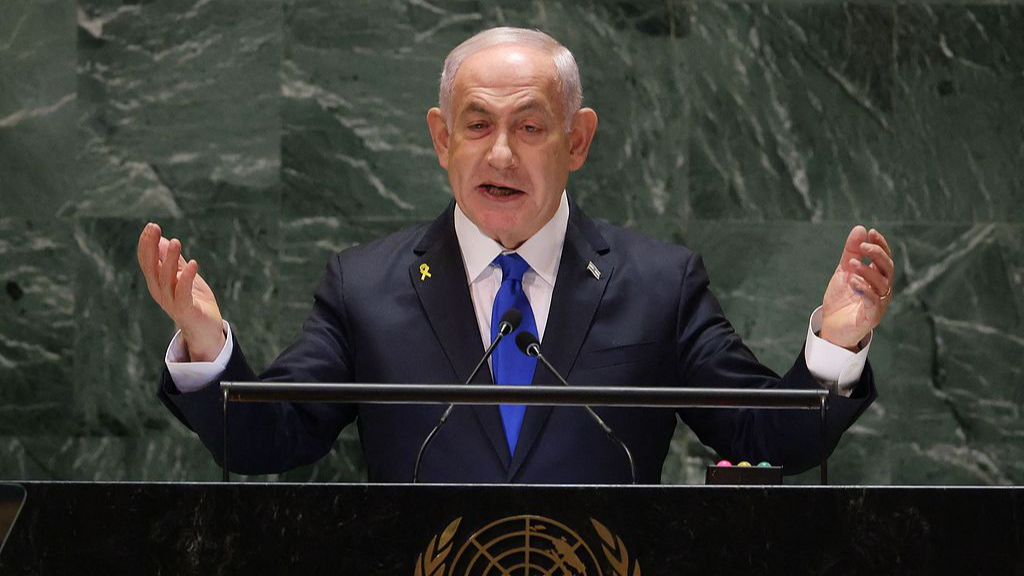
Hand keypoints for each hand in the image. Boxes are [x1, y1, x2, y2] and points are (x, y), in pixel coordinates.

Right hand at [137, 222, 224, 360]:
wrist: (206, 329)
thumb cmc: (194, 301)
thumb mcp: (184, 276)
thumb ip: (174, 261)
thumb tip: (161, 240)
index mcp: (157, 283)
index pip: (146, 261)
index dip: (146, 244)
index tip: (151, 226)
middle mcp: (160, 292)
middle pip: (151, 268)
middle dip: (150, 247)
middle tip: (154, 228)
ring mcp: (171, 302)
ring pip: (166, 278)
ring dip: (169, 259)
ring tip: (175, 241)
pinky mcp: (185, 309)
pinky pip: (183, 292)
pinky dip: (186, 277)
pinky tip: (192, 263)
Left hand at [820, 226, 893, 350]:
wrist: (831, 326)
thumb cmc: (842, 299)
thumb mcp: (844, 271)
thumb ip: (851, 252)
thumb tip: (860, 229)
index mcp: (878, 278)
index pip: (884, 258)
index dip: (880, 245)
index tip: (870, 232)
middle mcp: (882, 290)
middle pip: (887, 269)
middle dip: (877, 255)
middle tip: (863, 246)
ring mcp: (879, 304)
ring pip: (881, 284)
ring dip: (867, 271)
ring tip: (852, 263)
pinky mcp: (871, 317)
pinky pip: (873, 302)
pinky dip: (865, 290)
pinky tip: (853, 281)